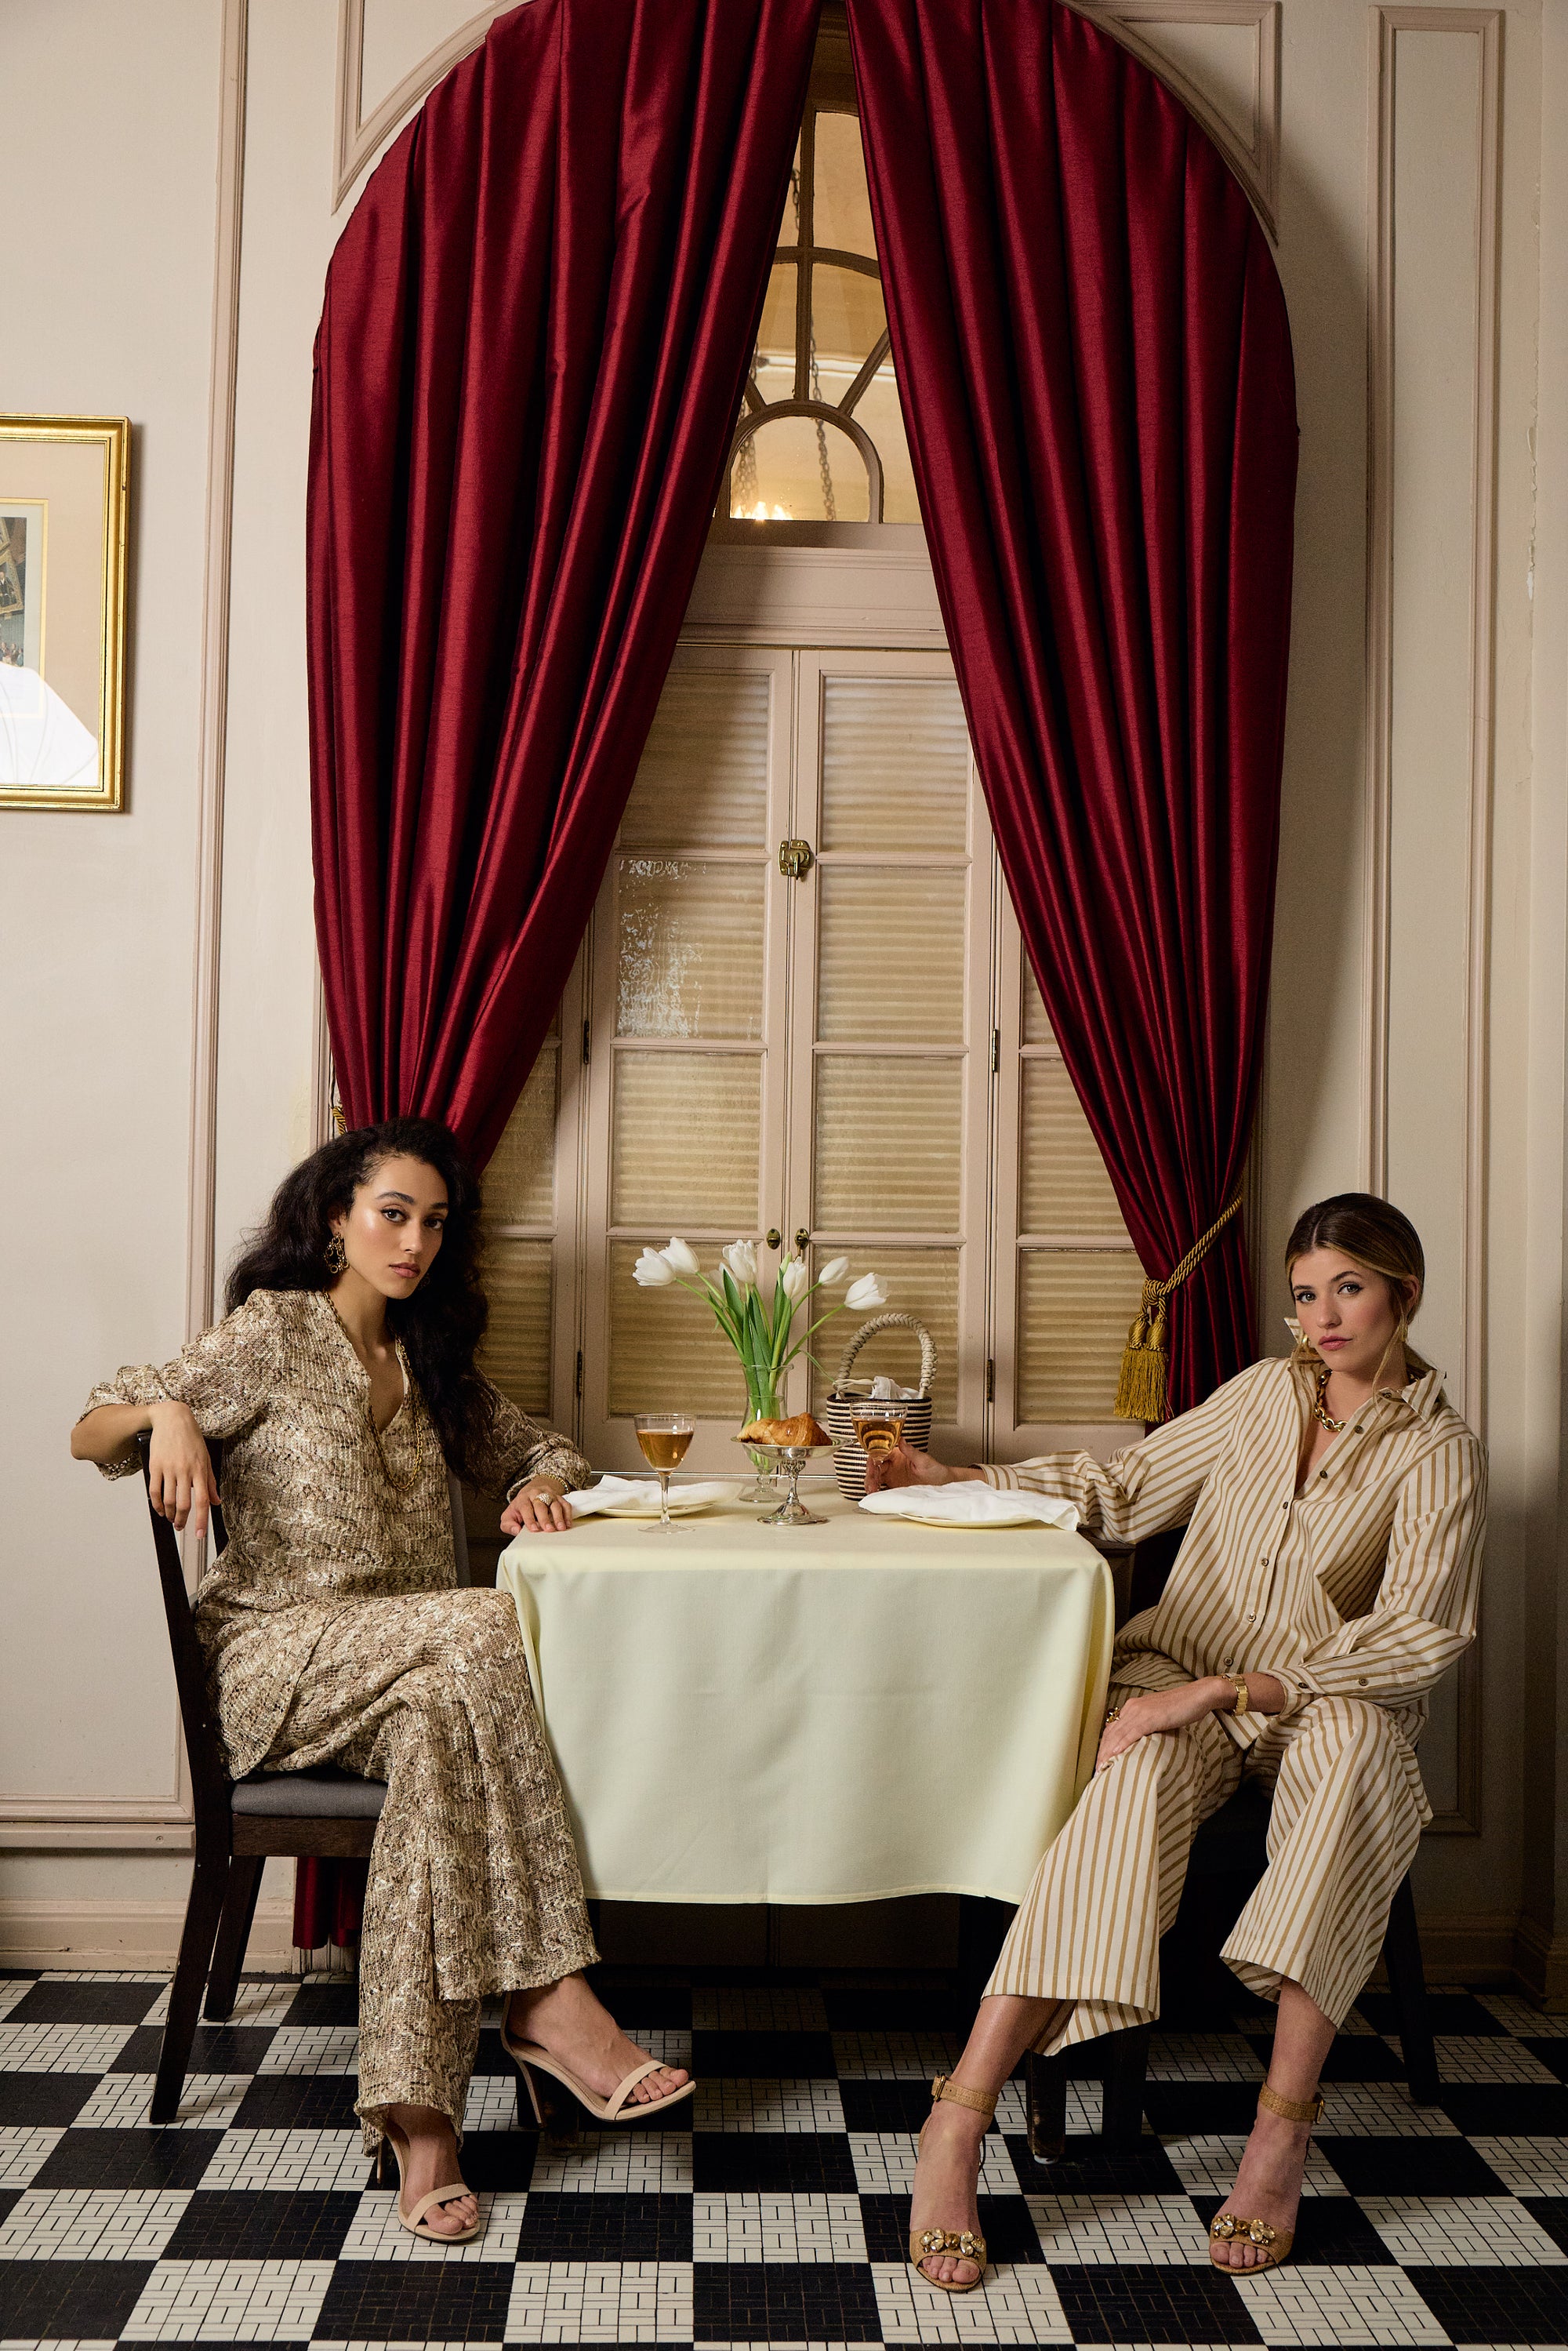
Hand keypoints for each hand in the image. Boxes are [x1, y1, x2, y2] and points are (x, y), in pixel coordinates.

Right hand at [146, 1401, 220, 1536]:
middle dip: (182, 1520)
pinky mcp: (155, 1466)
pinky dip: (157, 1504)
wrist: (173, 1419)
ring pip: (168, 1500)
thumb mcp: (206, 1458)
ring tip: (171, 1518)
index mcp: (200, 1470)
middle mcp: (185, 1470)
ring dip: (169, 1514)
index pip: (202, 1501)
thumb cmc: (191, 1438)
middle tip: (181, 1526)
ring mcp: (169, 1468)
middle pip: (183, 1504)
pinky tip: (160, 1509)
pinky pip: (155, 1491)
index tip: (199, 1534)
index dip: (201, 1520)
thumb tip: (216, 1501)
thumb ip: (210, 1482)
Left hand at [501, 1476, 572, 1534]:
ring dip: (558, 1516)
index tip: (534, 1529)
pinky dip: (567, 1514)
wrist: (530, 1493)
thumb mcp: (508, 1516)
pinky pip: (565, 1504)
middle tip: (549, 1530)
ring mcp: (548, 1494)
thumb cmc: (519, 1509)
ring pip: (554, 1503)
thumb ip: (508, 1525)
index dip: (529, 1519)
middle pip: (541, 1504)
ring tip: (560, 1528)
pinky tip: (567, 1524)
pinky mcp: (558, 1497)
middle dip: (545, 1518)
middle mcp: (536, 1494)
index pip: (526, 1507)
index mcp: (522, 1499)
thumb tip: (516, 1530)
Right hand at [863, 1439, 955, 1491]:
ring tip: (871, 1489)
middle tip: (871, 1482)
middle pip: (875, 1466)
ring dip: (871, 1482)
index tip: (872, 1464)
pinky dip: (876, 1490)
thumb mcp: (924, 1460)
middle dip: (870, 1473)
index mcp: (897, 1454)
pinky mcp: (893, 1486)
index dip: (874, 1458)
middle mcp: (893, 1464)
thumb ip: (911, 1451)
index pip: (880, 1453)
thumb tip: (902, 1440)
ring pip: (875, 1477)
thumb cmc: (936, 1470)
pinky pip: (881, 1487)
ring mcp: (892, 1476)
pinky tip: (874, 1494)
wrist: (943, 1485)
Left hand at [1095, 1677, 1228, 1770]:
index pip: (1112, 1729)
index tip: (1099, 1761)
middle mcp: (1132, 1707)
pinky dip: (1122, 1744)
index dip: (1103, 1746)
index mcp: (1132, 1707)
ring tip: (1102, 1768)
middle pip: (1110, 1733)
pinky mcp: (1151, 1717)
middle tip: (1096, 1770)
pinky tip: (1115, 1755)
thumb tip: (1141, 1744)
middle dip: (1101, 1753)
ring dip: (1108, 1752)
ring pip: (1118, 1734)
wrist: (1198, 1696)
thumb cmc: (1181, 1708)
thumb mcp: (1158, 1718)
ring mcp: (1141, 1711)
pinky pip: (1133, 1732)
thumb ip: (1147, 1727)